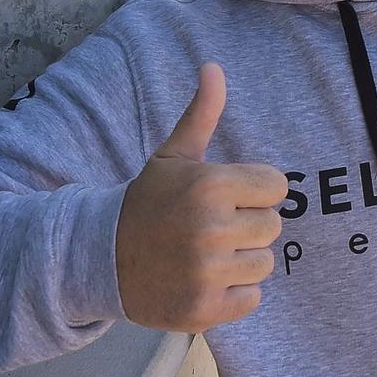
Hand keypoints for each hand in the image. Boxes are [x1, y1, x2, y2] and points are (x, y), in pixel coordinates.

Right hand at [116, 64, 288, 331]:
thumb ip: (201, 114)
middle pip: (273, 227)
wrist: (100, 258)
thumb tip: (214, 67)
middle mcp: (210, 230)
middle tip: (210, 228)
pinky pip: (252, 298)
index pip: (277, 186)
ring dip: (241, 260)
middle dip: (247, 225)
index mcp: (209, 186)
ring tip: (204, 254)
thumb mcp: (173, 157)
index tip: (225, 196)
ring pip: (264, 264)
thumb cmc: (148, 203)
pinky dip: (233, 294)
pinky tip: (203, 280)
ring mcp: (206, 273)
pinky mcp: (204, 310)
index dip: (254, 190)